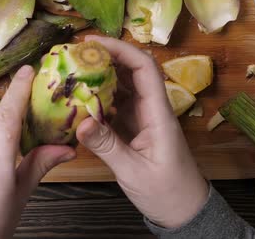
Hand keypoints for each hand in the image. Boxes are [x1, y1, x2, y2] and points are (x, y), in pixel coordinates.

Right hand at [77, 35, 208, 228]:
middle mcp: (151, 108)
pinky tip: (78, 97)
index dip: (120, 50)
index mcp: (158, 113)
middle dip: (105, 56)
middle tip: (73, 54)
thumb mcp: (133, 171)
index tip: (92, 43)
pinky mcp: (134, 127)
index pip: (144, 68)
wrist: (183, 211)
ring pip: (122, 85)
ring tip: (71, 69)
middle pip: (132, 70)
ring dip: (100, 74)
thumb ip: (107, 146)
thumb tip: (80, 122)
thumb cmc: (166, 192)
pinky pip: (115, 103)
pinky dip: (98, 96)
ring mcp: (142, 116)